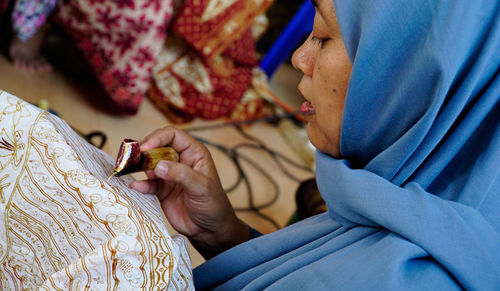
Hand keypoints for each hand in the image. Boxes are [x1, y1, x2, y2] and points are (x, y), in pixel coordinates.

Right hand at [129, 126, 248, 258]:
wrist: (209, 229)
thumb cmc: (213, 204)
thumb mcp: (201, 187)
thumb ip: (182, 174)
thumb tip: (159, 165)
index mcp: (194, 153)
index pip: (173, 135)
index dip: (158, 137)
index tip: (146, 148)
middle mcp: (181, 160)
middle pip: (157, 146)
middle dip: (144, 151)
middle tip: (132, 158)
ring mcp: (170, 175)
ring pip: (149, 164)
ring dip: (138, 166)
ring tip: (128, 169)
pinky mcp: (162, 189)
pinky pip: (148, 183)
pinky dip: (141, 184)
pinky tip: (136, 187)